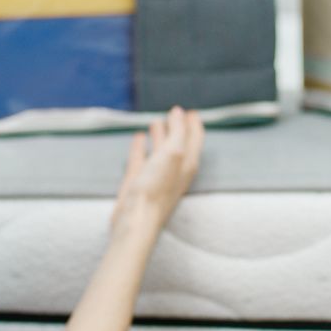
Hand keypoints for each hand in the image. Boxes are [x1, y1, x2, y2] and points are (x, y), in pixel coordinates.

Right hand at [110, 107, 203, 242]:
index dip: (194, 124)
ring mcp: (156, 176)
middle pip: (179, 143)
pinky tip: (138, 137)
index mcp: (188, 163)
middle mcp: (174, 169)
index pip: (195, 138)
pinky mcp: (138, 181)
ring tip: (155, 121)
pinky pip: (141, 159)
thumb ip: (178, 131)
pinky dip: (141, 147)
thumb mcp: (173, 153)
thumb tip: (179, 112)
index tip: (191, 111)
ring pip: (160, 150)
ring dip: (159, 135)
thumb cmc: (157, 188)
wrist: (136, 219)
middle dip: (178, 127)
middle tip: (174, 113)